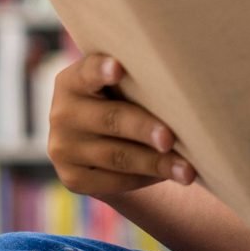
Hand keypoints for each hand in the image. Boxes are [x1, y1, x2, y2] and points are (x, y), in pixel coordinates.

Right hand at [46, 54, 196, 197]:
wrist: (101, 139)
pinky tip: (168, 175)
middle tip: (170, 138)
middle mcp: (63, 113)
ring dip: (156, 164)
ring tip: (187, 170)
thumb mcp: (123, 83)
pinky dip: (145, 178)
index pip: (87, 72)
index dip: (101, 70)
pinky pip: (113, 182)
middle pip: (111, 119)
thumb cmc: (125, 97)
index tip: (118, 68)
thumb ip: (138, 77)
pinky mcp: (73, 179)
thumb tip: (185, 78)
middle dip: (144, 129)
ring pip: (117, 157)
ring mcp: (63, 148)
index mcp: (73, 81)